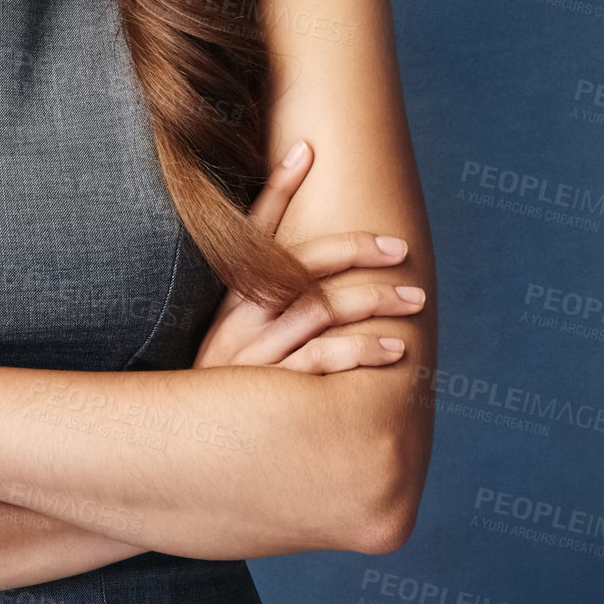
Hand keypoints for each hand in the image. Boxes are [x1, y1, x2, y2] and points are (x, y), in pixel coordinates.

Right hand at [191, 140, 424, 373]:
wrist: (190, 453)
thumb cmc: (222, 395)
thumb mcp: (229, 343)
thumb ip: (259, 305)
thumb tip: (308, 279)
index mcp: (230, 298)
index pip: (254, 230)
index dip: (278, 188)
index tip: (307, 149)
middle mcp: (240, 318)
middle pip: (301, 266)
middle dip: (355, 250)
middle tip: (400, 248)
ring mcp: (255, 354)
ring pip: (319, 309)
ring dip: (372, 299)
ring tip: (412, 298)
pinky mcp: (271, 392)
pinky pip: (322, 361)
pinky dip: (361, 350)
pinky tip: (394, 348)